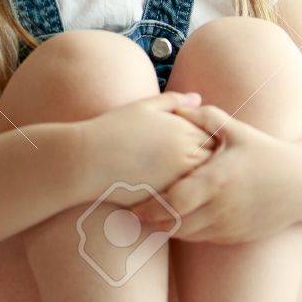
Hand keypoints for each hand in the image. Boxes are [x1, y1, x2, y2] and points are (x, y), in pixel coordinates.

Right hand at [82, 90, 221, 205]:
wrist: (86, 160)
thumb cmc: (112, 130)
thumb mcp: (144, 106)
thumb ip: (174, 101)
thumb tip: (199, 98)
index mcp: (184, 130)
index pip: (215, 139)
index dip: (212, 144)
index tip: (204, 149)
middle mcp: (186, 155)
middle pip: (215, 163)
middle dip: (213, 166)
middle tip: (209, 171)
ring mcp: (177, 180)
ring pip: (205, 185)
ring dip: (203, 185)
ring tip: (197, 187)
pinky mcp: (166, 201)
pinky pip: (189, 203)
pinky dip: (189, 201)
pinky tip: (181, 199)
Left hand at [130, 102, 301, 244]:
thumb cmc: (269, 154)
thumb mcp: (239, 131)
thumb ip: (206, 118)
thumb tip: (177, 105)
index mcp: (217, 180)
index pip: (173, 201)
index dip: (149, 206)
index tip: (131, 203)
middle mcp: (221, 207)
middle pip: (174, 224)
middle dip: (151, 222)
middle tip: (130, 216)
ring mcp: (229, 225)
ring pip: (187, 235)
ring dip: (166, 229)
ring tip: (146, 220)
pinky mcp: (236, 237)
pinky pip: (203, 239)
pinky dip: (186, 233)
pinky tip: (174, 223)